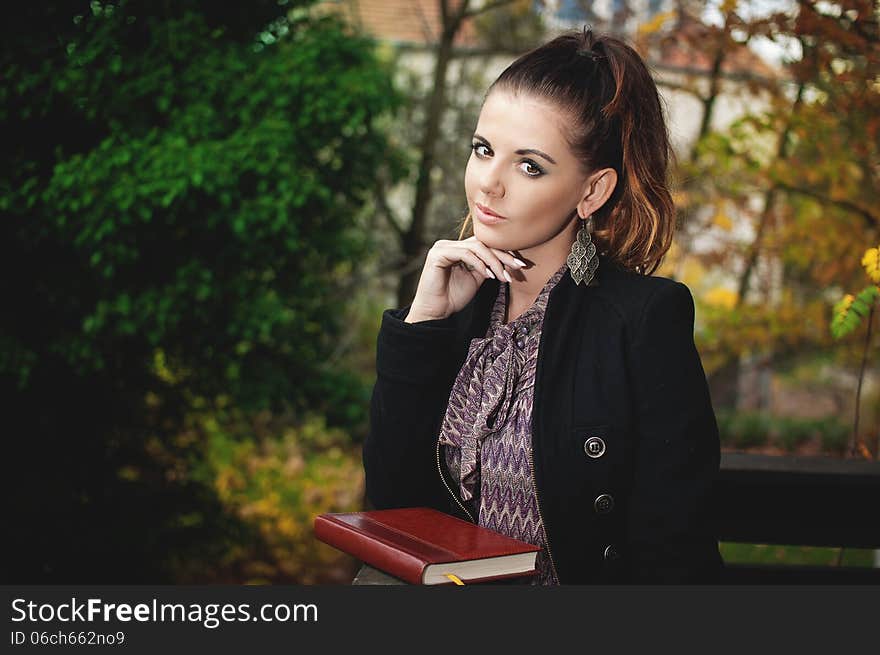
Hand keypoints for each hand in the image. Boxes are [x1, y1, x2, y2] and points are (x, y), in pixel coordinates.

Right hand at [405, 236, 526, 322]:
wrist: (435, 311)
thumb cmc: (452, 297)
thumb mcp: (476, 279)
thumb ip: (486, 267)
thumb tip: (506, 260)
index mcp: (456, 248)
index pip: (483, 244)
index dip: (503, 253)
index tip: (519, 265)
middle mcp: (448, 244)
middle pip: (481, 243)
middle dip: (502, 256)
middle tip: (518, 267)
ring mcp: (442, 247)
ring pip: (476, 247)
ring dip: (493, 262)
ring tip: (503, 276)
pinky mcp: (438, 254)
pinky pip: (465, 254)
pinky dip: (479, 264)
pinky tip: (488, 275)